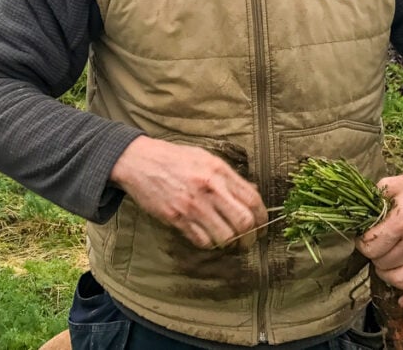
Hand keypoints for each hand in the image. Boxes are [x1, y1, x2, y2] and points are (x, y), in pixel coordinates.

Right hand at [110, 135, 266, 249]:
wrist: (140, 161)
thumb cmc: (174, 158)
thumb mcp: (205, 158)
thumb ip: (228, 176)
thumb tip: (252, 193)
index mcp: (219, 171)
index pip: (253, 200)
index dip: (263, 218)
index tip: (261, 227)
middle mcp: (209, 188)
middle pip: (243, 222)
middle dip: (250, 236)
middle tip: (247, 240)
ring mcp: (193, 205)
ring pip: (225, 236)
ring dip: (229, 243)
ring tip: (226, 240)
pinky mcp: (176, 218)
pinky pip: (202, 241)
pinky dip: (208, 243)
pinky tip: (206, 237)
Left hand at [355, 171, 402, 309]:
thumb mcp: (394, 184)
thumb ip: (372, 200)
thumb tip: (353, 216)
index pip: (370, 247)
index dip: (362, 243)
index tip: (365, 239)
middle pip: (383, 265)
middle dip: (376, 257)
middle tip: (379, 248)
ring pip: (401, 282)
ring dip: (389, 274)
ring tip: (389, 262)